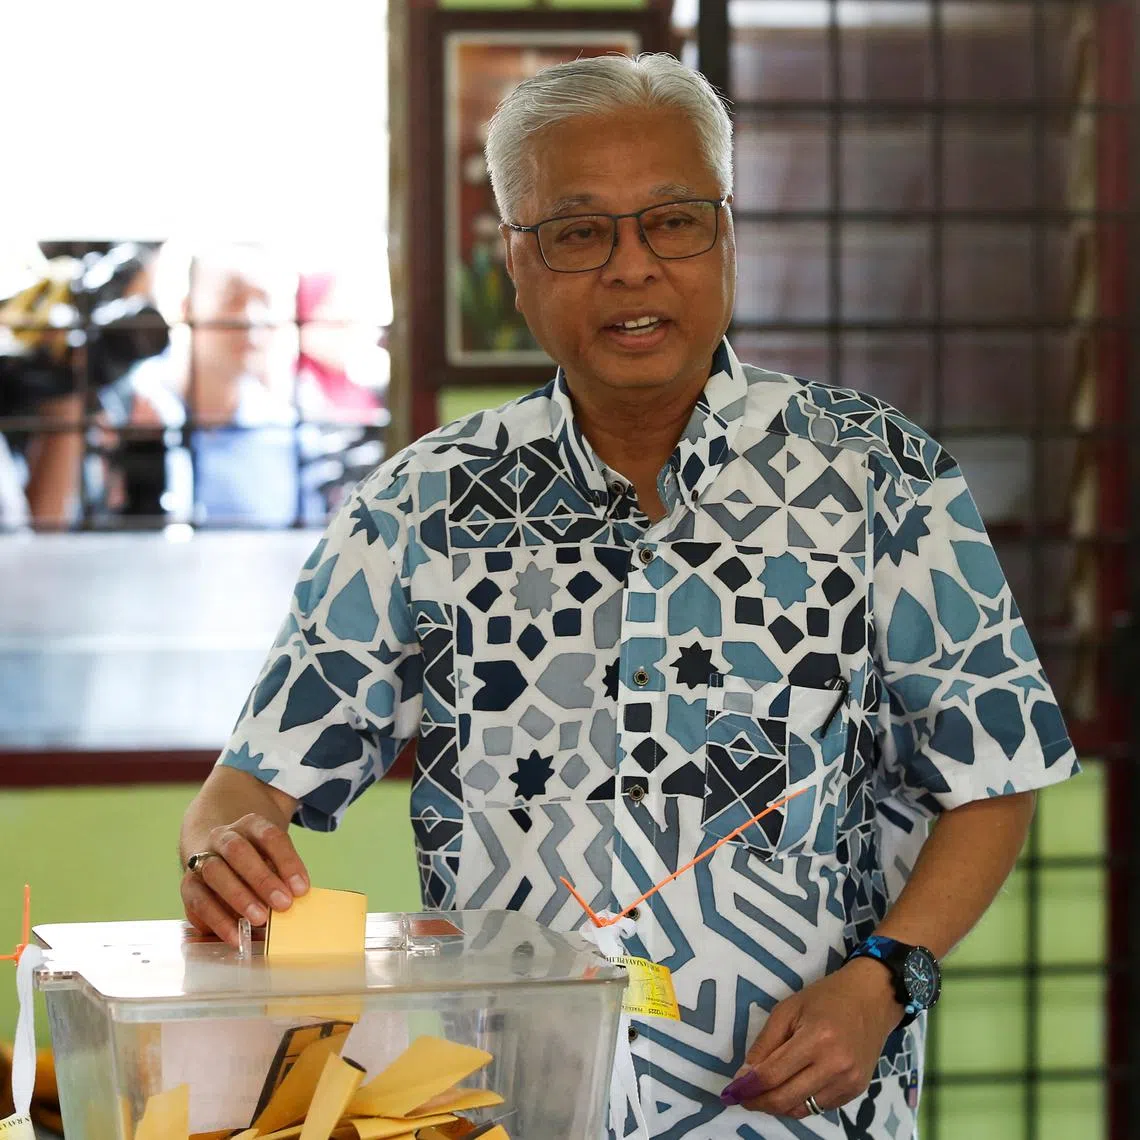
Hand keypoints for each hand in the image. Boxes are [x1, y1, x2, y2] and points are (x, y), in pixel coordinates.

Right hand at [180, 813, 309, 946]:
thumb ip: (282, 877)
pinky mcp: (188, 884)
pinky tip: (236, 936)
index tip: (301, 888)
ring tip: (260, 919)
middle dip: (262, 879)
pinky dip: (218, 920)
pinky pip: (199, 901)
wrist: (218, 853)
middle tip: (283, 904)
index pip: (270, 836)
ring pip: (215, 872)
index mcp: (250, 825)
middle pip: (238, 851)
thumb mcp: (272, 858)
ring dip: (239, 897)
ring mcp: (202, 858)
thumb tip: (294, 901)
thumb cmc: (256, 860)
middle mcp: (223, 837)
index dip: (287, 862)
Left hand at [720, 958, 901, 1118]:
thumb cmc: (825, 998)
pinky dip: (799, 1102)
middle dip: (758, 1102)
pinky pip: (818, 1108)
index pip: (773, 1074)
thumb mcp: (788, 1010)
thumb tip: (745, 1076)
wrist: (871, 999)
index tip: (731, 1090)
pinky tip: (789, 1089)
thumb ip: (765, 1044)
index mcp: (816, 1039)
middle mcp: (835, 1066)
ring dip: (777, 1105)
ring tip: (763, 1093)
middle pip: (785, 1099)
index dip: (748, 1086)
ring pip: (801, 1109)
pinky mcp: (856, 1092)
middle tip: (742, 1097)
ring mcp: (848, 1083)